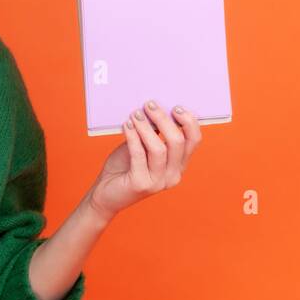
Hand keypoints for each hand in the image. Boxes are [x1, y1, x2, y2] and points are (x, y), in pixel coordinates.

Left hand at [88, 100, 201, 221]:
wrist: (105, 193)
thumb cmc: (124, 167)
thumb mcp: (143, 147)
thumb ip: (153, 134)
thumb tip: (156, 108)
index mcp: (179, 165)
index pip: (194, 141)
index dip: (189, 122)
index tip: (176, 107)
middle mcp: (173, 175)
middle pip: (177, 142)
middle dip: (164, 119)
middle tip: (149, 105)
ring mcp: (158, 182)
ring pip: (159, 149)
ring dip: (146, 127)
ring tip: (135, 114)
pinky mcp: (141, 184)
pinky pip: (139, 155)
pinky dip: (133, 137)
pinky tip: (127, 126)